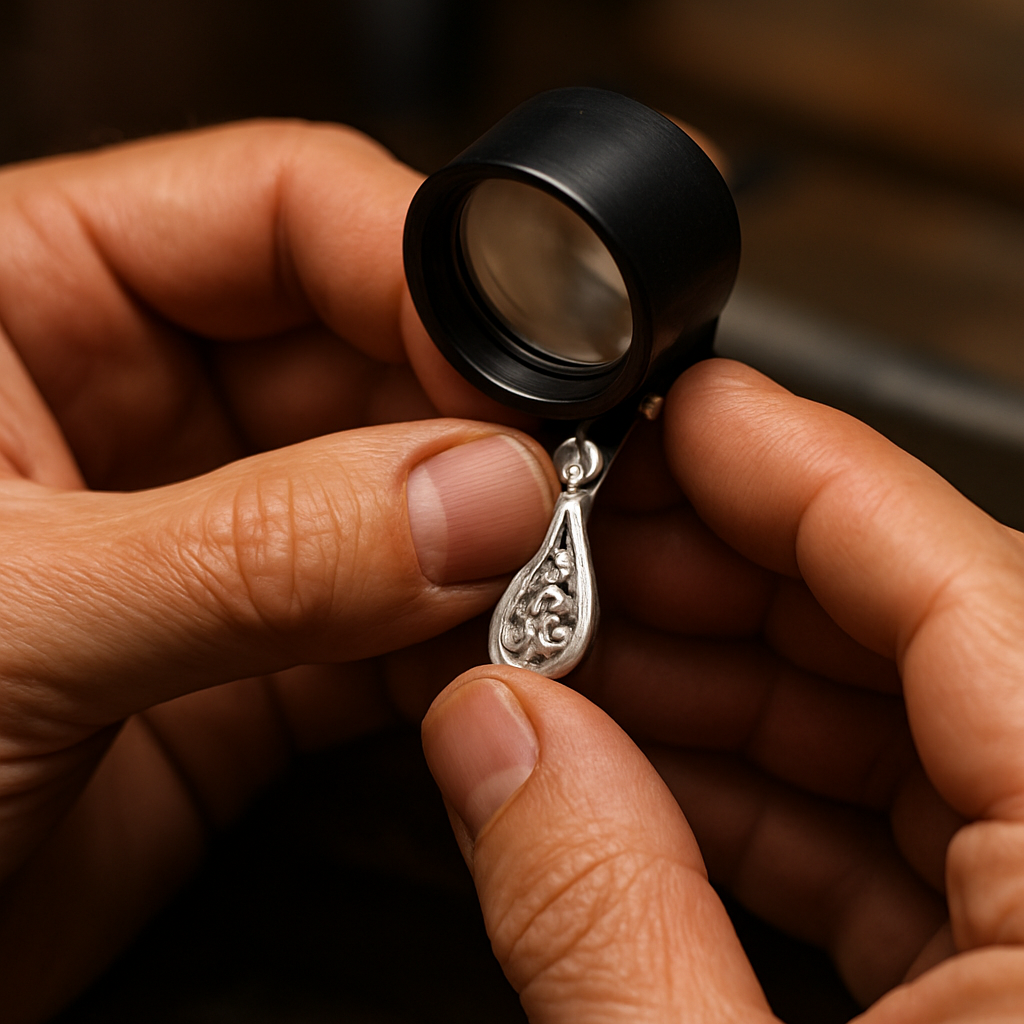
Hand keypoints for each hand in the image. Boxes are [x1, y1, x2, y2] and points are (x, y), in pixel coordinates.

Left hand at [0, 122, 559, 1021]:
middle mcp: (130, 410)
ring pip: (398, 501)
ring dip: (485, 543)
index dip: (420, 274)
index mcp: (30, 301)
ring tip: (554, 581)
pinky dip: (459, 645)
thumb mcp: (5, 619)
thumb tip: (476, 495)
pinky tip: (503, 660)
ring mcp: (203, 542)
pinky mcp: (243, 668)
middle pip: (364, 357)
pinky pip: (389, 629)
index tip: (523, 371)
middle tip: (559, 493)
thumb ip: (252, 552)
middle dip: (474, 426)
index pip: (280, 210)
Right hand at [423, 359, 1023, 1021]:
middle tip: (582, 551)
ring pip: (902, 736)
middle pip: (924, 640)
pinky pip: (906, 840)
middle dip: (725, 582)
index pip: (971, 586)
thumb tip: (495, 738)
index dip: (807, 474)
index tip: (691, 415)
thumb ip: (601, 914)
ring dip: (721, 690)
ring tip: (577, 662)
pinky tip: (638, 780)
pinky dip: (759, 799)